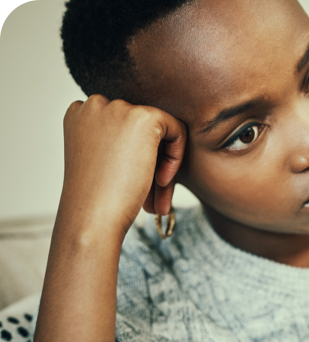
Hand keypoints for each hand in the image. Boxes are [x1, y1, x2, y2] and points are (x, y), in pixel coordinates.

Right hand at [61, 94, 186, 236]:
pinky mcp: (144, 117)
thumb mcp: (100, 162)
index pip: (121, 126)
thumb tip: (146, 139)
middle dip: (150, 163)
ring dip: (162, 165)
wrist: (91, 216)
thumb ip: (118, 142)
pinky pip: (176, 130)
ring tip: (159, 200)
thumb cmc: (94, 199)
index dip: (131, 155)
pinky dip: (175, 157)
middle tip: (152, 198)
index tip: (131, 183)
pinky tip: (161, 181)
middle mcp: (95, 105)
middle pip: (140, 129)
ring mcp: (119, 108)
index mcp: (79, 115)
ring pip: (159, 131)